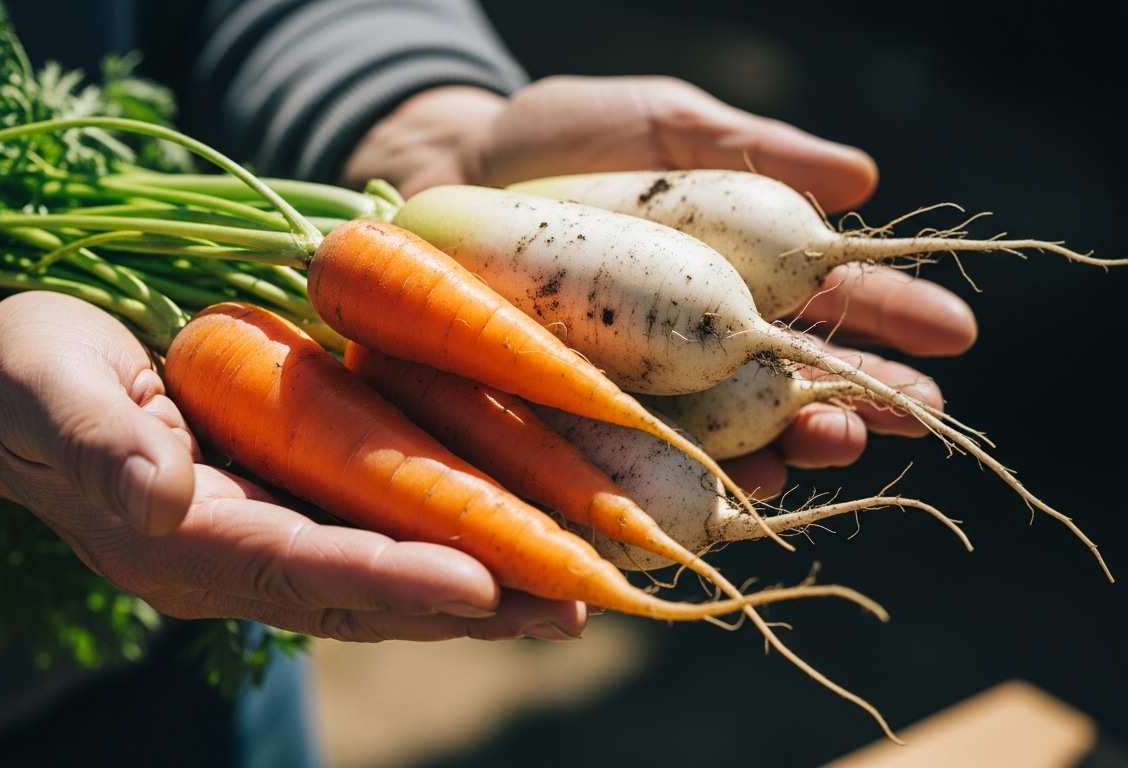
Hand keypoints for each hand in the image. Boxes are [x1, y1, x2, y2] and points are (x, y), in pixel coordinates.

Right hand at [0, 292, 585, 640]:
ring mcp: (262, 541)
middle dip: (467, 602)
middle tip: (571, 604)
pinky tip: (514, 544)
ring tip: (573, 593)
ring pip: (381, 583)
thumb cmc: (29, 374)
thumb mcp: (47, 386)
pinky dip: (445, 545)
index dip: (385, 575)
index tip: (477, 580)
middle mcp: (231, 559)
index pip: (295, 565)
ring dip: (478, 590)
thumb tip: (157, 495)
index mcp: (177, 538)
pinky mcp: (283, 512)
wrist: (17, 391)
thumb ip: (97, 440)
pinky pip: (375, 541)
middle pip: (361, 595)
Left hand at [344, 77, 975, 496]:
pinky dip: (690, 479)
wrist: (435, 174)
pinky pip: (640, 464)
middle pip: (793, 383)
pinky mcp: (578, 421)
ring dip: (791, 446)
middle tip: (915, 412)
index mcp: (731, 271)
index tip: (950, 334)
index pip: (828, 303)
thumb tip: (860, 177)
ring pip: (730, 436)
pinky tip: (736, 486)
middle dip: (860, 399)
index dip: (889, 320)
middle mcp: (695, 342)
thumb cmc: (552, 142)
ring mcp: (640, 388)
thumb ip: (744, 147)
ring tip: (836, 440)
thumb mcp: (652, 127)